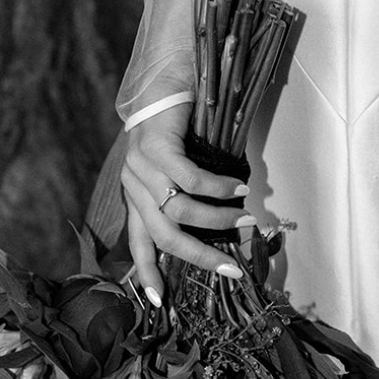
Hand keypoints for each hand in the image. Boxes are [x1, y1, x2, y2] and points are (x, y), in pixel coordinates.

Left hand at [121, 103, 250, 305]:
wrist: (168, 75)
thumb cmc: (179, 124)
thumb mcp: (176, 167)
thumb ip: (185, 197)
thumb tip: (222, 229)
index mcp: (135, 195)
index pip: (138, 244)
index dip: (147, 275)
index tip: (161, 303)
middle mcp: (133, 183)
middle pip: (163, 237)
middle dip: (199, 258)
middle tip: (232, 270)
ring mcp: (141, 164)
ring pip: (179, 211)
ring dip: (217, 221)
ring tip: (244, 220)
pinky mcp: (156, 145)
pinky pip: (191, 179)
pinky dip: (219, 189)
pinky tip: (239, 187)